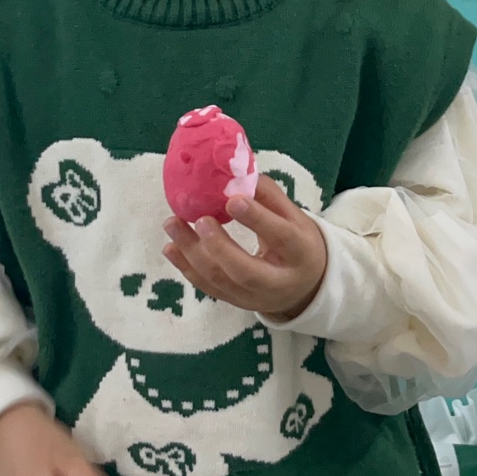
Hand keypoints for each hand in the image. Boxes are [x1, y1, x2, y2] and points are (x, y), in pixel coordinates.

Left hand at [162, 177, 327, 318]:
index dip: (256, 219)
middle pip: (245, 270)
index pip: (280, 236)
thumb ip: (269, 196)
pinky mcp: (236, 302)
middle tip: (200, 219)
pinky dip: (186, 268)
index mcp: (300, 252)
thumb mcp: (295, 217)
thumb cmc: (297, 242)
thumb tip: (237, 172)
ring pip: (221, 280)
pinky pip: (208, 288)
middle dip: (218, 245)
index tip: (232, 199)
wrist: (306, 285)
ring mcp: (255, 296)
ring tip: (173, 225)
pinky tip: (170, 248)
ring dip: (192, 254)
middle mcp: (278, 281)